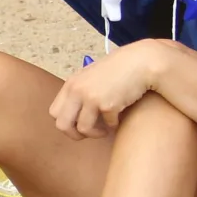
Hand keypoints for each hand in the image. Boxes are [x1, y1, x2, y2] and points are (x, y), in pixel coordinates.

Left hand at [49, 43, 165, 138]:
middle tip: (89, 133)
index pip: (54, 112)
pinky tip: (120, 116)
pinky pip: (108, 125)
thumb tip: (74, 114)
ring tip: (106, 128)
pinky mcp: (108, 105)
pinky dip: (114, 124)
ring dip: (96, 133)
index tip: (79, 124)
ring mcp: (91, 98)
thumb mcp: (92, 75)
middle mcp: (77, 90)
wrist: (142, 61)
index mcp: (71, 84)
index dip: (66, 122)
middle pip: (62, 125)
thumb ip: (81, 91)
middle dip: (75, 134)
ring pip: (84, 129)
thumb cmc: (119, 69)